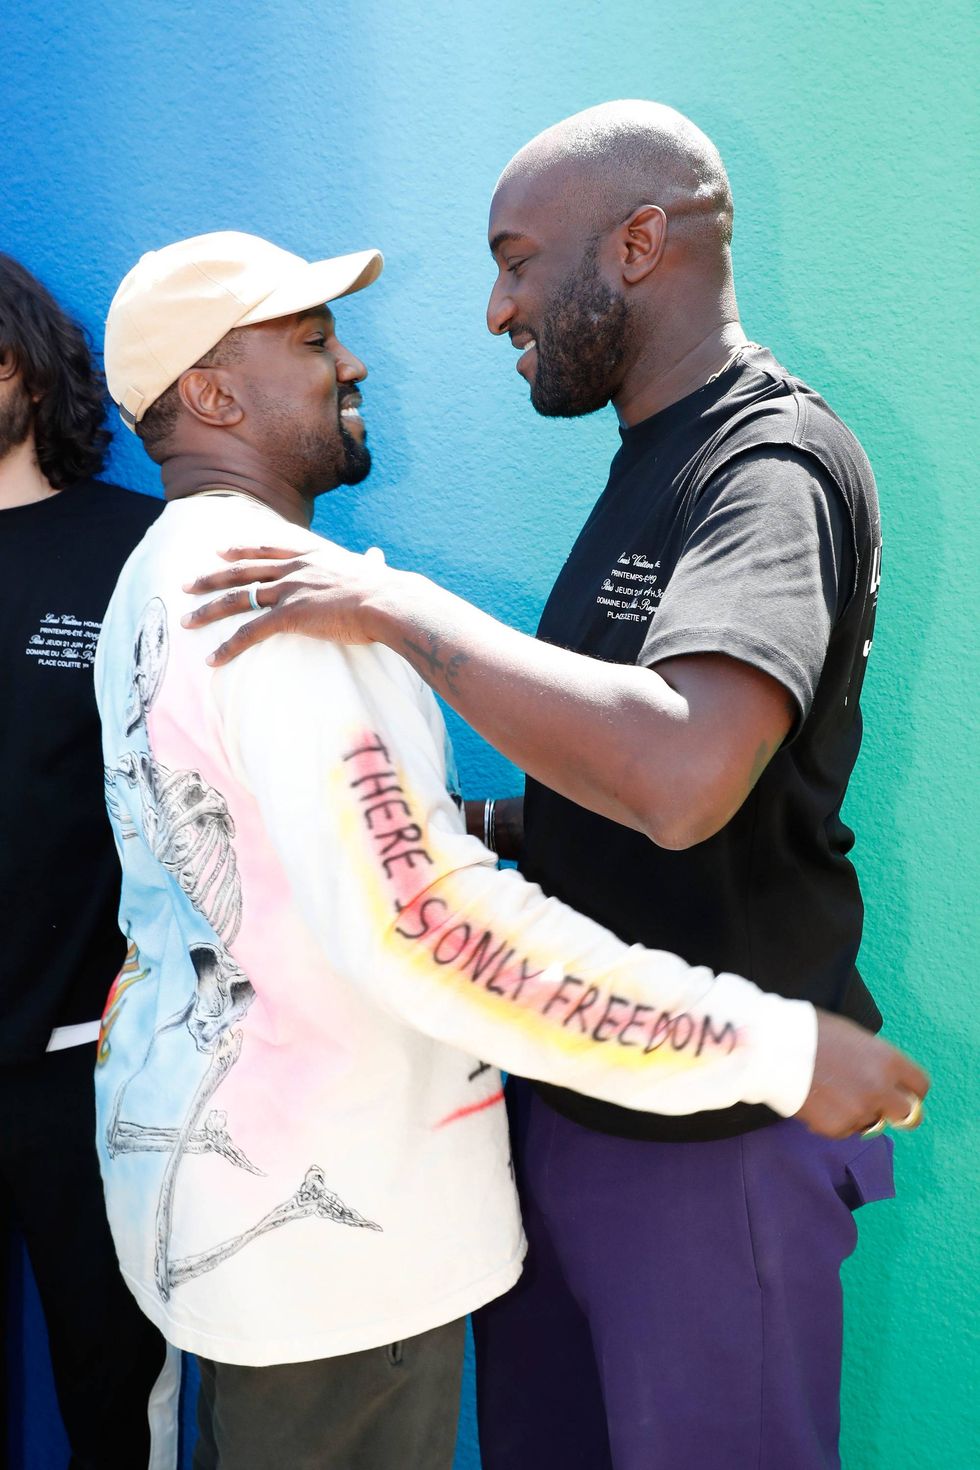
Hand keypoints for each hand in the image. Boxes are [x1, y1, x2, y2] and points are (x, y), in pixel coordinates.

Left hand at [181, 543, 392, 664]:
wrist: (387, 600)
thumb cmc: (386, 590)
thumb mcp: (372, 570)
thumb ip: (368, 565)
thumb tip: (378, 558)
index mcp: (311, 556)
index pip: (266, 549)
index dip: (240, 551)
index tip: (220, 551)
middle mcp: (294, 569)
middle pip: (241, 571)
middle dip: (210, 578)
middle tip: (186, 584)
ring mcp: (289, 591)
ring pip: (237, 599)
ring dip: (208, 611)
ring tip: (186, 621)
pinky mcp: (289, 616)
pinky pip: (249, 633)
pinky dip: (228, 647)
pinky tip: (213, 659)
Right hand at [795, 1011, 929, 1138]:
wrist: (771, 1048)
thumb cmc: (809, 1032)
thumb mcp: (853, 1036)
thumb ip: (875, 1059)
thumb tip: (884, 1077)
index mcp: (888, 1060)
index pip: (920, 1086)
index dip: (911, 1090)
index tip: (903, 1092)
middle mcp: (880, 1088)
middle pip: (908, 1115)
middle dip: (898, 1112)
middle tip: (882, 1107)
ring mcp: (859, 1110)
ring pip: (872, 1123)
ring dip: (860, 1113)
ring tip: (832, 1093)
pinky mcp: (837, 1128)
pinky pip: (845, 1129)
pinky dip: (834, 1120)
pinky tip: (817, 1101)